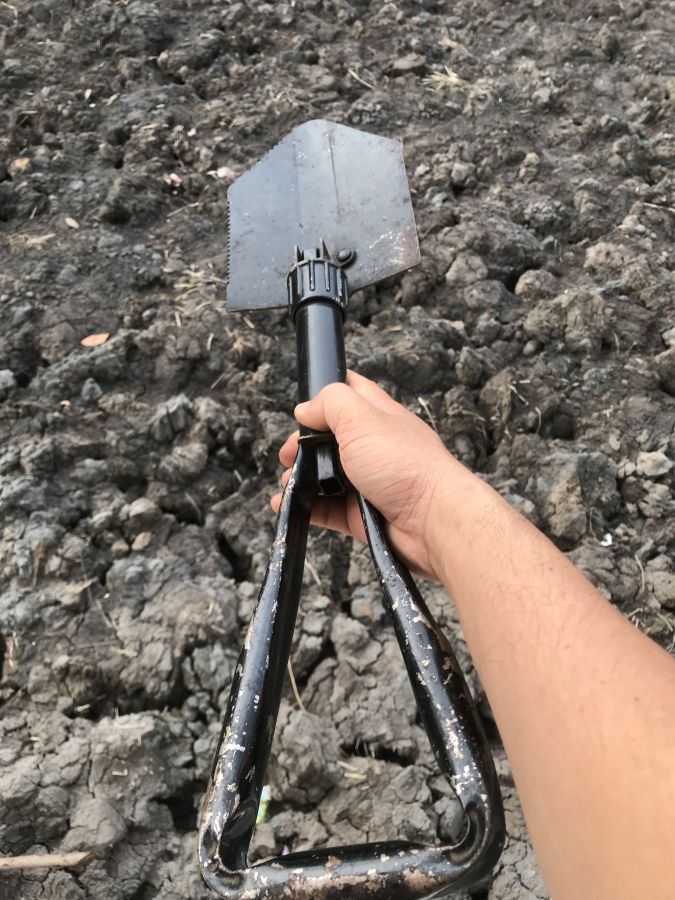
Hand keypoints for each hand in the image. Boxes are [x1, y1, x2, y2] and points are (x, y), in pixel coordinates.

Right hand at [271, 371, 473, 580]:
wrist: (433, 522)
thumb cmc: (407, 466)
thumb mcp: (362, 419)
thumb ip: (331, 404)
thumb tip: (305, 408)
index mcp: (378, 416)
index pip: (350, 392)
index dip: (324, 394)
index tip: (302, 408)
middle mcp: (374, 447)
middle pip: (330, 439)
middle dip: (304, 445)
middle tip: (289, 455)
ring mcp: (369, 482)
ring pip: (326, 476)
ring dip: (301, 478)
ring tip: (287, 484)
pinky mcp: (363, 514)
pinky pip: (328, 509)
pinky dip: (307, 507)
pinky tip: (289, 506)